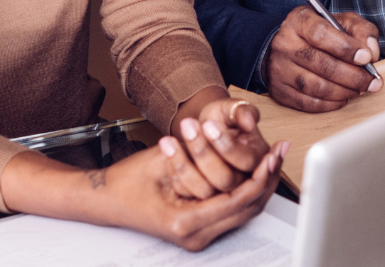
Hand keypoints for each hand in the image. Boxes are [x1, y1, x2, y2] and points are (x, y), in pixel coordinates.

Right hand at [0, 136, 287, 250]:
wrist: (104, 200)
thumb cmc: (127, 180)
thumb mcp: (165, 162)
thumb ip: (199, 160)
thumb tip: (237, 147)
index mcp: (186, 222)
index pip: (239, 201)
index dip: (261, 176)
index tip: (273, 153)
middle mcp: (195, 236)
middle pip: (248, 210)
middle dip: (268, 179)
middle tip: (281, 151)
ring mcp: (198, 237)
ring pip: (243, 212)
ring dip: (261, 184)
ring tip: (274, 156)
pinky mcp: (198, 230)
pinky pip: (231, 211)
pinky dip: (246, 190)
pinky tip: (256, 169)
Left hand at [164, 87, 270, 197]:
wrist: (206, 128)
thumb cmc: (222, 118)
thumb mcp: (232, 108)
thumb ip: (243, 111)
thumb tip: (250, 121)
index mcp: (257, 158)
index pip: (246, 160)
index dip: (227, 145)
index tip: (208, 124)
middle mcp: (243, 181)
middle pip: (225, 179)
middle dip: (203, 152)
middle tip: (187, 125)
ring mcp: (221, 193)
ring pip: (204, 190)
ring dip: (183, 165)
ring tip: (167, 140)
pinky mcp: (202, 199)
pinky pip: (188, 195)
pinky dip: (175, 174)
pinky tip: (167, 152)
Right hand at [263, 5, 381, 111]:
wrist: (291, 47)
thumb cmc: (323, 34)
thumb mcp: (344, 22)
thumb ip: (362, 30)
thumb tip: (371, 51)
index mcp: (300, 20)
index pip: (321, 34)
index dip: (346, 48)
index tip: (366, 58)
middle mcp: (285, 44)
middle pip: (322, 64)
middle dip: (354, 76)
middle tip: (373, 82)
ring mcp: (279, 69)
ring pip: (316, 87)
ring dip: (345, 91)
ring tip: (360, 89)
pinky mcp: (279, 91)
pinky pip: (308, 103)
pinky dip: (331, 104)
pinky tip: (343, 98)